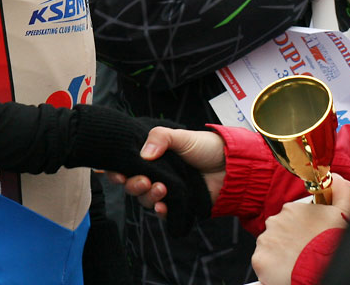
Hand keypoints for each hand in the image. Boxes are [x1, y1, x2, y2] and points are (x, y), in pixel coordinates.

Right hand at [107, 127, 225, 216]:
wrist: (232, 166)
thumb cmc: (206, 147)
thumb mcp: (181, 136)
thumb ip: (160, 138)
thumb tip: (143, 154)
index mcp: (152, 156)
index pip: (127, 165)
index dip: (117, 170)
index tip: (117, 172)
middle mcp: (155, 174)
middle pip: (132, 184)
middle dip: (133, 185)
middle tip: (144, 181)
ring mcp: (167, 190)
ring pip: (145, 199)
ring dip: (148, 196)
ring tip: (161, 189)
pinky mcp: (178, 205)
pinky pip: (162, 212)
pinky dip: (159, 211)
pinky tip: (162, 207)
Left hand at [251, 173, 349, 284]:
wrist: (322, 273)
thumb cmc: (332, 245)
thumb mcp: (345, 215)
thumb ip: (342, 192)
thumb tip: (338, 178)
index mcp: (292, 209)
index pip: (297, 217)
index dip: (309, 229)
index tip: (315, 239)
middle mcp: (275, 221)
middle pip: (285, 231)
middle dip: (296, 240)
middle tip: (309, 252)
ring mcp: (265, 240)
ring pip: (275, 246)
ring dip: (286, 254)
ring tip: (301, 263)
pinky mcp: (259, 258)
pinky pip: (266, 262)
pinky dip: (276, 267)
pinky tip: (290, 270)